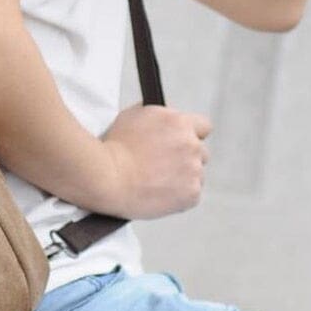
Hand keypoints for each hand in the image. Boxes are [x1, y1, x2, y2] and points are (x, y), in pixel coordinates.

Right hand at [98, 104, 211, 219]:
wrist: (107, 177)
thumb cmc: (114, 148)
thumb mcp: (132, 116)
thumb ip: (157, 115)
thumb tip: (163, 117)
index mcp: (179, 123)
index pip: (203, 126)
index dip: (192, 134)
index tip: (181, 142)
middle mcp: (191, 145)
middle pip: (201, 152)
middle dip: (186, 157)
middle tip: (163, 164)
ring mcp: (194, 170)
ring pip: (196, 174)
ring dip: (183, 177)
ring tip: (156, 180)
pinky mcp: (191, 193)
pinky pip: (192, 194)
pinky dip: (178, 196)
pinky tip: (159, 192)